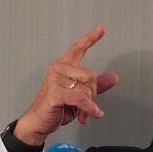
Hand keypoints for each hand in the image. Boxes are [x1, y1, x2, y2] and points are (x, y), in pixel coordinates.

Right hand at [13, 26, 118, 145]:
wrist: (39, 122)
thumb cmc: (56, 108)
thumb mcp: (79, 96)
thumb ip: (95, 86)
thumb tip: (113, 77)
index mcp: (63, 66)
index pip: (78, 48)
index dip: (91, 38)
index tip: (102, 29)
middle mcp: (58, 69)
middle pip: (91, 76)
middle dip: (92, 95)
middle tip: (85, 106)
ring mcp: (55, 79)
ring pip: (86, 89)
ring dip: (88, 105)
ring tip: (81, 113)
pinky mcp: (55, 92)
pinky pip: (81, 98)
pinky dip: (89, 108)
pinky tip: (92, 114)